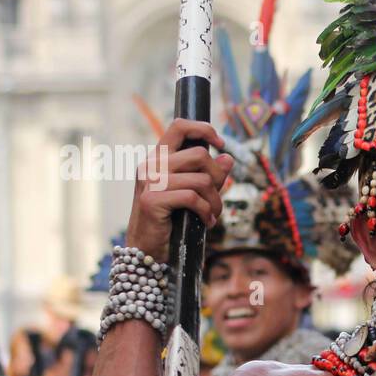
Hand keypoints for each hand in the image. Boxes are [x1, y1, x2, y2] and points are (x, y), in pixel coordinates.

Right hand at [126, 119, 233, 261]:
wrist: (148, 248)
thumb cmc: (171, 220)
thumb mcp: (192, 193)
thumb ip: (208, 175)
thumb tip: (228, 158)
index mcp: (158, 158)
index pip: (179, 127)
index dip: (204, 129)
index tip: (221, 144)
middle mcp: (151, 165)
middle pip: (199, 154)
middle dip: (217, 177)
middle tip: (216, 198)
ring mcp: (150, 181)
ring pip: (201, 179)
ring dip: (215, 201)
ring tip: (213, 214)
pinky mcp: (152, 200)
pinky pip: (193, 198)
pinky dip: (206, 211)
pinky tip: (206, 222)